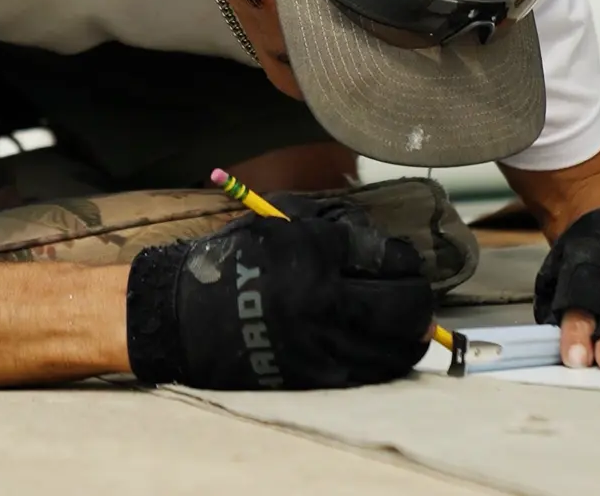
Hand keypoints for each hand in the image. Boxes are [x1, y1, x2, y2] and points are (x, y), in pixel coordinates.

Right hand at [125, 199, 433, 389]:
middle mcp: (325, 300)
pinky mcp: (319, 377)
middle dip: (418, 292)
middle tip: (413, 286)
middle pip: (407, 303)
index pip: (384, 254)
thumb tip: (376, 238)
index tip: (399, 257)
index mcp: (312, 253)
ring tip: (410, 319)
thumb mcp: (274, 222)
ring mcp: (324, 343)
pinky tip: (386, 343)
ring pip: (401, 343)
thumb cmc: (230, 260)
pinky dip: (390, 356)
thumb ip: (326, 223)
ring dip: (414, 329)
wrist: (182, 315)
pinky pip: (376, 370)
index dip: (399, 255)